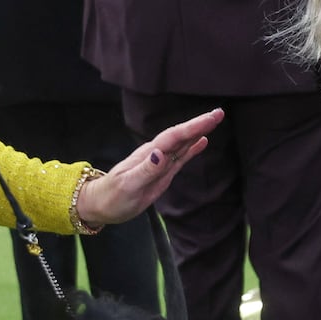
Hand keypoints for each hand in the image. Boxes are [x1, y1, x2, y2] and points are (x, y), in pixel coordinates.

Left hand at [75, 109, 224, 227]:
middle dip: (199, 124)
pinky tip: (202, 141)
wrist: (101, 204)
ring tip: (215, 120)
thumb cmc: (112, 197)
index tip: (211, 117)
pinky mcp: (162, 173)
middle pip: (180, 135)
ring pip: (182, 143)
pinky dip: (192, 148)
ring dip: (198, 132)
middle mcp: (155, 155)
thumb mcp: (129, 186)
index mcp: (149, 155)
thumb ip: (146, 170)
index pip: (174, 137)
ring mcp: (159, 163)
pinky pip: (180, 157)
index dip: (193, 126)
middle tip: (220, 113)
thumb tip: (162, 153)